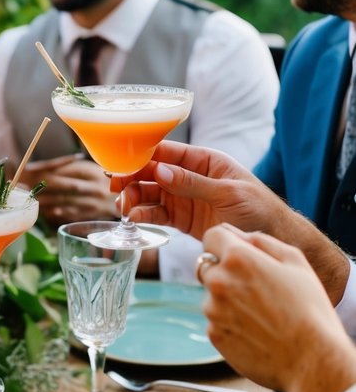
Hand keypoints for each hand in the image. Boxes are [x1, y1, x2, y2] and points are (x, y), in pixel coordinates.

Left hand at [22, 153, 116, 226]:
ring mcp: (96, 200)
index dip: (53, 171)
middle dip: (49, 186)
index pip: (70, 170)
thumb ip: (77, 167)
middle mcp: (96, 185)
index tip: (37, 172)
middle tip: (32, 186)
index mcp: (94, 171)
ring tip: (37, 200)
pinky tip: (51, 212)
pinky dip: (63, 212)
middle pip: (69, 185)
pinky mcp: (95, 212)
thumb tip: (52, 167)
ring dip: (52, 200)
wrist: (129, 197)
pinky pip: (76, 213)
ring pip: (70, 200)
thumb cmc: (104, 180)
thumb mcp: (93, 169)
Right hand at [111, 141, 280, 240]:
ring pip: (151, 193)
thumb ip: (193, 183)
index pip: (168, 152)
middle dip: (133, 178)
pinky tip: (135, 218)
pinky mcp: (183, 219)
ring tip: (124, 208)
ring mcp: (185, 198)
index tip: (122, 164)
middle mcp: (191, 176)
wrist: (274, 240)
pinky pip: (158, 213)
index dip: (142, 156)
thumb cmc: (260, 209)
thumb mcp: (228, 193)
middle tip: (117, 189)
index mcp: (205, 161)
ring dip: (134, 198)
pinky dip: (144, 215)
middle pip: (153, 172)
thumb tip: (160, 171)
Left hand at [199, 224, 355, 391]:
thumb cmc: (309, 310)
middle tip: (256, 289)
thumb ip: (261, 241)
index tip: (236, 255)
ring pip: (212, 296)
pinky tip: (256, 331)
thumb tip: (238, 235)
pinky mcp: (213, 334)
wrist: (312, 360)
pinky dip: (230, 324)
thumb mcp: (295, 262)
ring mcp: (213, 310)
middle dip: (225, 272)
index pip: (212, 236)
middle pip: (208, 266)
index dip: (225, 243)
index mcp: (238, 258)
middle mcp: (218, 281)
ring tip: (262, 315)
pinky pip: (216, 321)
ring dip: (228, 300)